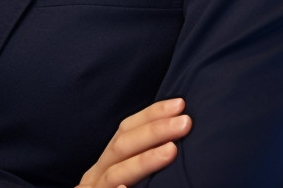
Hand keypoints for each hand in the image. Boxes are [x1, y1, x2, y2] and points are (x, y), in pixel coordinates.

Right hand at [76, 98, 192, 187]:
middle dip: (154, 131)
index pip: (125, 131)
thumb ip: (139, 165)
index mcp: (106, 165)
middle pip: (121, 147)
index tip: (179, 104)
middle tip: (185, 121)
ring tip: (171, 151)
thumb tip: (175, 143)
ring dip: (143, 161)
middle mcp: (96, 177)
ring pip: (115, 175)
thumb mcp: (125, 180)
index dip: (150, 115)